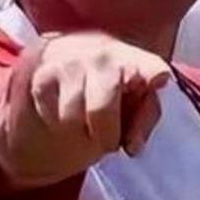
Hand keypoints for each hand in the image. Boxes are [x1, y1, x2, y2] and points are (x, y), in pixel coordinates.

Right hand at [0, 32, 170, 190]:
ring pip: (71, 118)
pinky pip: (50, 115)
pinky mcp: (41, 74)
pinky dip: (56, 122)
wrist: (57, 72)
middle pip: (100, 110)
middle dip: (104, 135)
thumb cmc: (107, 93)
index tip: (158, 80)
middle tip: (106, 141)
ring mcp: (69, 60)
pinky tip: (62, 110)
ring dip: (78, 130)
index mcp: (134, 60)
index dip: (153, 73)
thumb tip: (133, 146)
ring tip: (83, 121)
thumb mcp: (133, 106)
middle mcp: (102, 53)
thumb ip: (142, 121)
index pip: (149, 65)